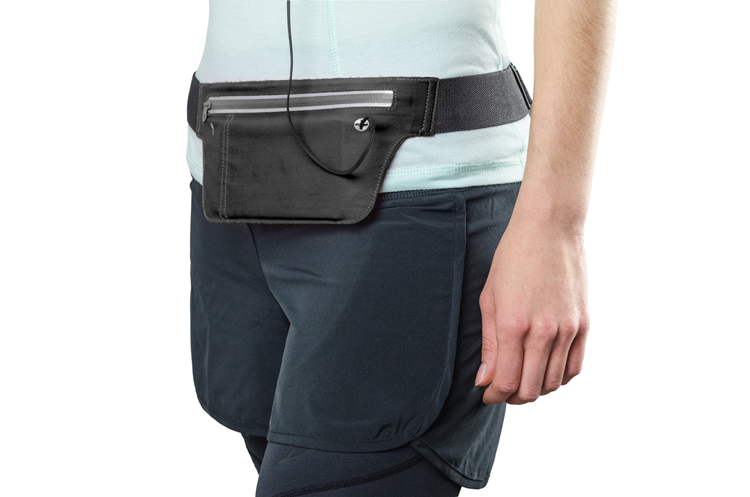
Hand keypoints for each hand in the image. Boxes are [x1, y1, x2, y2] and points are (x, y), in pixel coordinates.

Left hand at [475, 211, 589, 404]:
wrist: (550, 228)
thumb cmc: (512, 258)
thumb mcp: (489, 298)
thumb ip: (489, 343)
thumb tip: (484, 380)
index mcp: (513, 325)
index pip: (505, 381)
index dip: (494, 395)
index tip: (487, 394)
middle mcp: (543, 332)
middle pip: (531, 389)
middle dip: (513, 397)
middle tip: (503, 390)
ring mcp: (567, 329)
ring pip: (554, 383)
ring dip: (537, 389)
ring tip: (523, 380)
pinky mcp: (584, 324)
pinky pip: (575, 367)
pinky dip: (560, 378)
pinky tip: (546, 371)